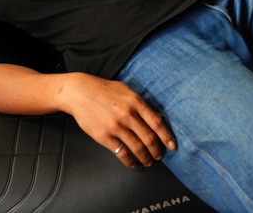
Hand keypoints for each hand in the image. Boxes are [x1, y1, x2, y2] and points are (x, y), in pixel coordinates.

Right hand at [60, 73, 176, 167]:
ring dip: (146, 158)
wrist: (79, 92)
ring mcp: (115, 126)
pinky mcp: (104, 136)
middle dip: (157, 151)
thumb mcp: (127, 91)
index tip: (172, 145)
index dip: (167, 136)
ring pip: (137, 148)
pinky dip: (130, 161)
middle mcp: (128, 114)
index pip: (157, 123)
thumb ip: (142, 104)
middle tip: (160, 156)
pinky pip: (121, 153)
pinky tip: (133, 163)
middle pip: (149, 138)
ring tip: (148, 161)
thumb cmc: (104, 90)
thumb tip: (157, 117)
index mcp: (136, 102)